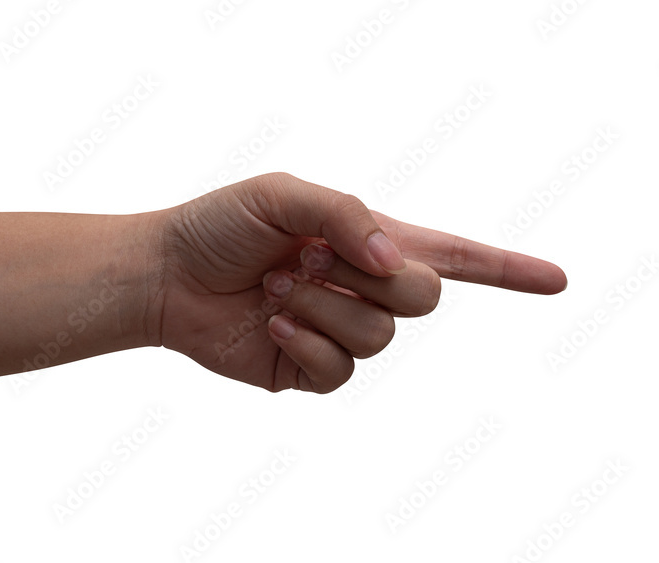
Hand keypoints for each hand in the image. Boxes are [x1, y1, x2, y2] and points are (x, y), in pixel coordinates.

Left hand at [152, 173, 565, 392]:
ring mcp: (337, 331)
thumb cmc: (220, 227)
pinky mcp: (308, 369)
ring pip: (378, 336)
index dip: (505, 269)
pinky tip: (269, 321)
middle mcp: (361, 289)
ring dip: (320, 305)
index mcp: (367, 242)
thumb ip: (347, 214)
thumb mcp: (284, 193)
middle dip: (367, 277)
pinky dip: (303, 341)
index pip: (452, 256)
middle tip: (306, 256)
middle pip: (423, 298)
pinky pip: (338, 371)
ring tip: (274, 283)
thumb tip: (393, 264)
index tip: (555, 280)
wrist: (166, 275)